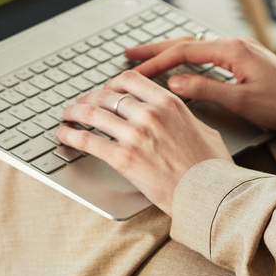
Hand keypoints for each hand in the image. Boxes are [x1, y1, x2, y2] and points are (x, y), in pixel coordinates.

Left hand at [57, 68, 232, 214]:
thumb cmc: (212, 168)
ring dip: (74, 113)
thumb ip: (182, 117)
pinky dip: (71, 135)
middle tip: (81, 106)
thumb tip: (174, 117)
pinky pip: (88, 141)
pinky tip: (64, 135)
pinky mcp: (124, 158)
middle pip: (106, 95)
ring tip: (66, 117)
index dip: (110, 83)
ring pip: (92, 113)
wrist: (210, 195)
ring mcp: (135, 135)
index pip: (129, 79)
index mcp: (168, 103)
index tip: (104, 91)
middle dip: (89, 99)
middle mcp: (149, 113)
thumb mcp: (203, 129)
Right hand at [126, 37, 275, 136]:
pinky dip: (188, 59)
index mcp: (233, 49)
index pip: (184, 50)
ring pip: (197, 47)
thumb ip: (206, 89)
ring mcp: (241, 50)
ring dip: (171, 53)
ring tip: (147, 59)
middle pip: (186, 42)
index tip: (135, 70)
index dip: (156, 61)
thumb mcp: (242, 102)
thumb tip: (174, 82)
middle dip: (156, 48)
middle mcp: (236, 44)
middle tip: (129, 54)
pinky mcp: (246, 60)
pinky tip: (179, 66)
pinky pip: (208, 54)